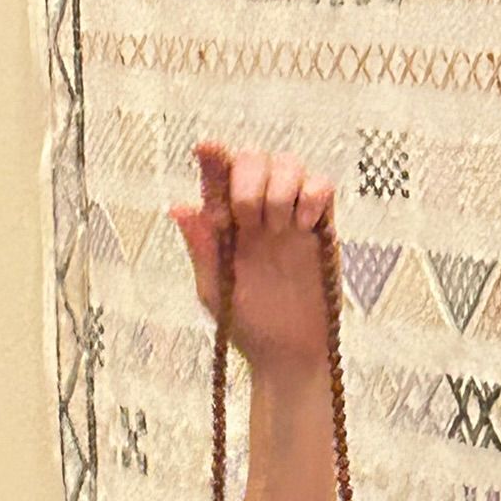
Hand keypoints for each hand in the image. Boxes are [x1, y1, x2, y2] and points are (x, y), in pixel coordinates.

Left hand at [172, 144, 335, 380]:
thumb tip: (179, 206)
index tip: (205, 149)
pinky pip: (322, 185)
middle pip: (253, 158)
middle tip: (247, 221)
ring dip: (279, 190)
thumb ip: (201, 248)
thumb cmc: (246, 323)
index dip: (212, 158)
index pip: (217, 177)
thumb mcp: (215, 289)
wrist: (287, 351)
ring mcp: (289, 213)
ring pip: (289, 163)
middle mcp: (256, 210)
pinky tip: (302, 225)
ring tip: (278, 229)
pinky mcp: (320, 223)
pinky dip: (312, 195)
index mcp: (224, 223)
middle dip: (248, 181)